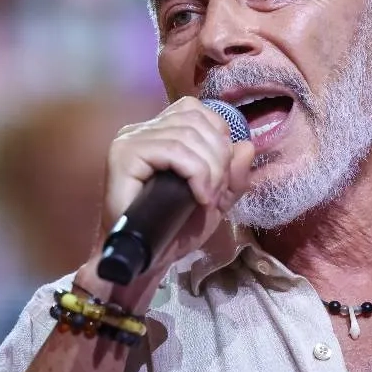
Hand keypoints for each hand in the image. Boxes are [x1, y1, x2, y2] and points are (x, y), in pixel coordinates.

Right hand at [76, 97, 254, 306]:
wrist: (146, 261)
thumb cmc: (174, 231)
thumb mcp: (216, 200)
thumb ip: (234, 175)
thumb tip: (247, 146)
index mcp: (160, 131)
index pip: (194, 110)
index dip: (218, 137)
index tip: (221, 175)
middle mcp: (142, 129)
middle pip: (196, 121)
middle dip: (219, 158)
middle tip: (216, 193)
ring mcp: (130, 140)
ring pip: (188, 136)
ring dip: (210, 170)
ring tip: (207, 198)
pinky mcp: (124, 155)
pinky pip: (174, 151)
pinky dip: (196, 173)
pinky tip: (198, 196)